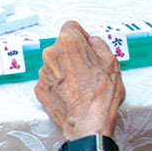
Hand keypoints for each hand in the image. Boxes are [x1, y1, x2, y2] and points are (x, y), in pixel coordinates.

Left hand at [34, 21, 124, 142]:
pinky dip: (59, 84)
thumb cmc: (101, 95)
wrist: (89, 123)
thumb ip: (100, 45)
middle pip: (62, 46)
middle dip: (73, 54)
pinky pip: (50, 80)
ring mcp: (43, 72)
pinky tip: (71, 94)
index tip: (87, 45)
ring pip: (55, 64)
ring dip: (65, 70)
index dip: (82, 36)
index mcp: (69, 42)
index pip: (71, 26)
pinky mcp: (40, 89)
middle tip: (87, 68)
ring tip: (80, 84)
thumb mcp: (112, 62)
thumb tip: (93, 42)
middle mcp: (51, 54)